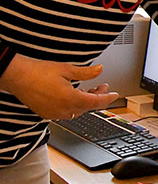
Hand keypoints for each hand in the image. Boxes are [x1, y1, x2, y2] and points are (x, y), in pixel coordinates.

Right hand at [0, 55, 118, 119]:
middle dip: (97, 97)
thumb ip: (86, 73)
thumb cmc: (38, 72)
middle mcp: (63, 109)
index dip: (108, 98)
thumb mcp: (66, 69)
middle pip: (88, 107)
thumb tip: (100, 70)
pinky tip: (75, 96)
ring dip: (86, 102)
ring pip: (78, 111)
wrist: (17, 76)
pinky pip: (66, 113)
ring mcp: (54, 114)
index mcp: (71, 99)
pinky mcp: (46, 114)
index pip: (96, 102)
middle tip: (102, 86)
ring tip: (90, 89)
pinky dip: (75, 106)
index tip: (115, 94)